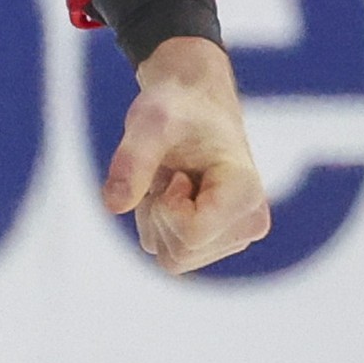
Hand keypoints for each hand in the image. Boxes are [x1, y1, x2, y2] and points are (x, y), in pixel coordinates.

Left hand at [101, 36, 271, 273]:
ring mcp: (236, 237)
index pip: (189, 235)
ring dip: (158, 220)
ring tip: (174, 180)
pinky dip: (159, 225)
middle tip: (172, 174)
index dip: (166, 205)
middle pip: (179, 253)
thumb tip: (113, 205)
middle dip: (159, 215)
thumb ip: (132, 160)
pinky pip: (171, 255)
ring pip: (173, 258)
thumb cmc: (176, 108)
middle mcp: (250, 223)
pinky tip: (173, 193)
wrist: (192, 104)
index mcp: (246, 194)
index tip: (177, 174)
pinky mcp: (218, 243)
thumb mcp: (147, 122)